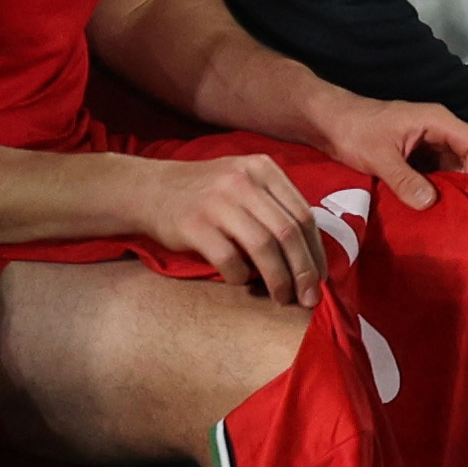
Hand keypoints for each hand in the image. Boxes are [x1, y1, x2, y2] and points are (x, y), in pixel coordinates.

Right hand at [132, 144, 329, 303]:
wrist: (148, 189)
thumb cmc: (203, 194)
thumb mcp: (242, 181)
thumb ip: (274, 205)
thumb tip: (310, 253)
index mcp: (262, 168)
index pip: (303, 214)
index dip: (316, 251)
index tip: (320, 279)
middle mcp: (242, 180)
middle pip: (288, 232)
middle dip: (304, 271)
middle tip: (309, 298)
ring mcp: (217, 201)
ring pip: (264, 247)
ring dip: (279, 279)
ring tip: (283, 298)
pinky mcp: (193, 224)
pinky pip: (229, 258)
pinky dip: (240, 275)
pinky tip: (240, 281)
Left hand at [310, 95, 467, 209]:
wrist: (326, 120)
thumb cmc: (352, 129)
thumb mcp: (377, 156)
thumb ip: (404, 179)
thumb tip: (429, 204)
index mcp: (438, 121)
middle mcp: (441, 130)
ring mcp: (430, 143)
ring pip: (461, 167)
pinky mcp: (419, 156)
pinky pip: (442, 174)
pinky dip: (448, 192)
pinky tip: (450, 213)